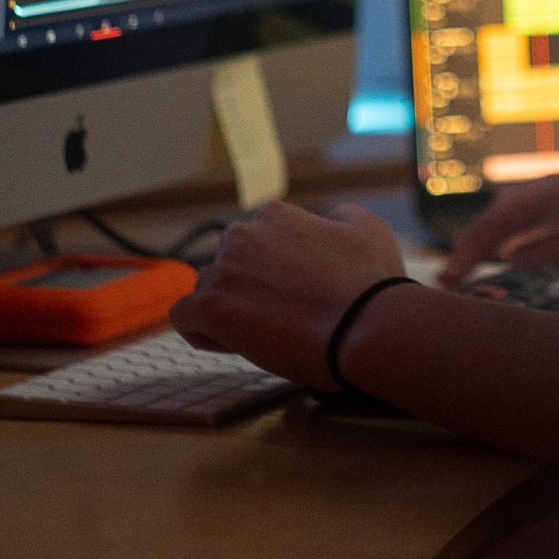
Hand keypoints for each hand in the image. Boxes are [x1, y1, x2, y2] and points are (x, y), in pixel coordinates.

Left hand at [169, 200, 406, 387]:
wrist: (368, 326)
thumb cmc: (373, 284)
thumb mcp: (368, 228)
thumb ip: (339, 218)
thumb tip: (330, 219)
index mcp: (275, 215)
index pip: (257, 243)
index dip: (273, 274)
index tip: (294, 296)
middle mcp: (242, 234)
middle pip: (230, 267)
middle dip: (249, 291)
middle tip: (283, 320)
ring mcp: (223, 270)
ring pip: (208, 292)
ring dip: (229, 313)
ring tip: (266, 337)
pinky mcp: (210, 306)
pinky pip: (185, 317)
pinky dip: (203, 331)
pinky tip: (232, 342)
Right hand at [438, 160, 558, 284]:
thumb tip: (514, 259)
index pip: (507, 214)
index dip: (475, 244)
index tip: (452, 275)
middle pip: (512, 208)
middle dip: (479, 240)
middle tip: (454, 276)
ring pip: (530, 211)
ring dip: (501, 238)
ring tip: (476, 269)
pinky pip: (552, 215)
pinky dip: (530, 235)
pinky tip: (521, 256)